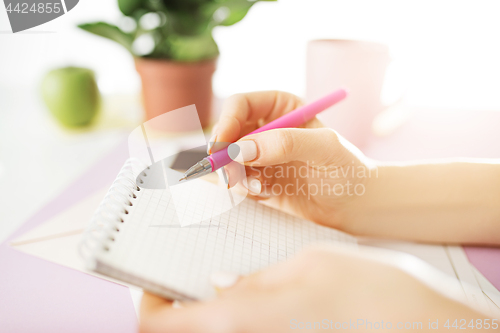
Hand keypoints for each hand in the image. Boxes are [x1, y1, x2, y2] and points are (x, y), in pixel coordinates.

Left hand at [140, 245, 481, 332]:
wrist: (411, 316)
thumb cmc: (362, 288)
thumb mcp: (302, 267)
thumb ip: (252, 283)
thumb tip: (219, 286)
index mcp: (241, 317)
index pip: (163, 324)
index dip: (148, 302)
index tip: (149, 276)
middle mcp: (247, 330)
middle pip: (186, 324)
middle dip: (173, 296)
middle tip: (176, 261)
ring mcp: (265, 331)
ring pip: (212, 319)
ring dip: (200, 296)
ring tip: (206, 258)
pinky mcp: (281, 326)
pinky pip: (238, 316)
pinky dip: (227, 297)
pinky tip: (241, 270)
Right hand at [210, 91, 376, 229]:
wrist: (355, 205)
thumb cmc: (348, 169)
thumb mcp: (324, 149)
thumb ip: (286, 143)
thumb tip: (242, 149)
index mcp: (281, 107)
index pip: (240, 105)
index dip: (226, 122)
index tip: (222, 145)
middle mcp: (266, 128)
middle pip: (226, 132)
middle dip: (224, 154)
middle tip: (229, 174)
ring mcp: (259, 155)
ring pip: (227, 159)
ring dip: (235, 175)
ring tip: (259, 188)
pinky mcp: (257, 179)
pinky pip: (235, 180)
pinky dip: (242, 188)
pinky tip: (264, 193)